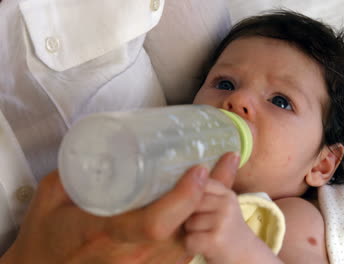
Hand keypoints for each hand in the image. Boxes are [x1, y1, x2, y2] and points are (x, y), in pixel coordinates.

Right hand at [0, 165, 208, 263]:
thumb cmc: (47, 237)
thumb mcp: (50, 198)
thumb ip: (77, 170)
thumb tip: (105, 144)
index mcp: (104, 234)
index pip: (154, 223)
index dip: (182, 198)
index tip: (198, 169)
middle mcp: (130, 254)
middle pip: (183, 229)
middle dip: (209, 195)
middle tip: (221, 161)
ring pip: (190, 239)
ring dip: (208, 208)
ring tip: (219, 176)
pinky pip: (183, 249)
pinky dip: (196, 223)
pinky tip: (203, 201)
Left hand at [184, 153, 260, 263]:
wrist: (245, 256)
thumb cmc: (225, 228)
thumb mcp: (222, 202)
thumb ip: (217, 180)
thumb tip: (231, 153)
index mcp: (225, 192)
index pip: (197, 184)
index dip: (190, 197)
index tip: (199, 209)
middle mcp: (227, 203)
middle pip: (189, 203)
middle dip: (189, 216)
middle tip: (204, 225)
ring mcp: (223, 220)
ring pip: (187, 222)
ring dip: (190, 233)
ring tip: (206, 235)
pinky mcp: (217, 239)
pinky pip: (189, 240)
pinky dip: (192, 246)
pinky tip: (204, 246)